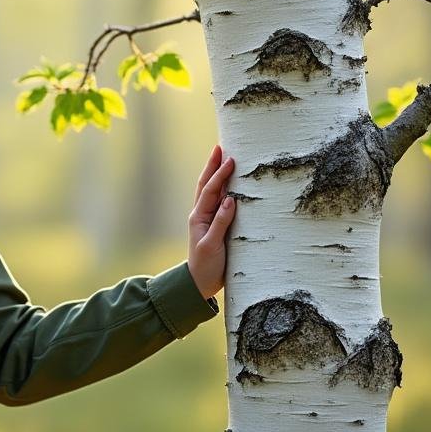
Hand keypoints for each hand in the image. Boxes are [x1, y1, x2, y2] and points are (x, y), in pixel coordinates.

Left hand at [187, 144, 236, 300]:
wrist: (200, 284)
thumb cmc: (206, 266)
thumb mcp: (212, 246)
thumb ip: (220, 223)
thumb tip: (230, 199)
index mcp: (199, 217)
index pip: (210, 191)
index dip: (219, 174)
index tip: (230, 159)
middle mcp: (202, 214)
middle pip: (207, 185)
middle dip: (213, 166)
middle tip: (221, 147)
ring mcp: (208, 219)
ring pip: (212, 191)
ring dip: (217, 174)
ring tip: (224, 157)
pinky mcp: (216, 226)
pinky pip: (220, 202)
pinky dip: (224, 189)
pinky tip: (232, 182)